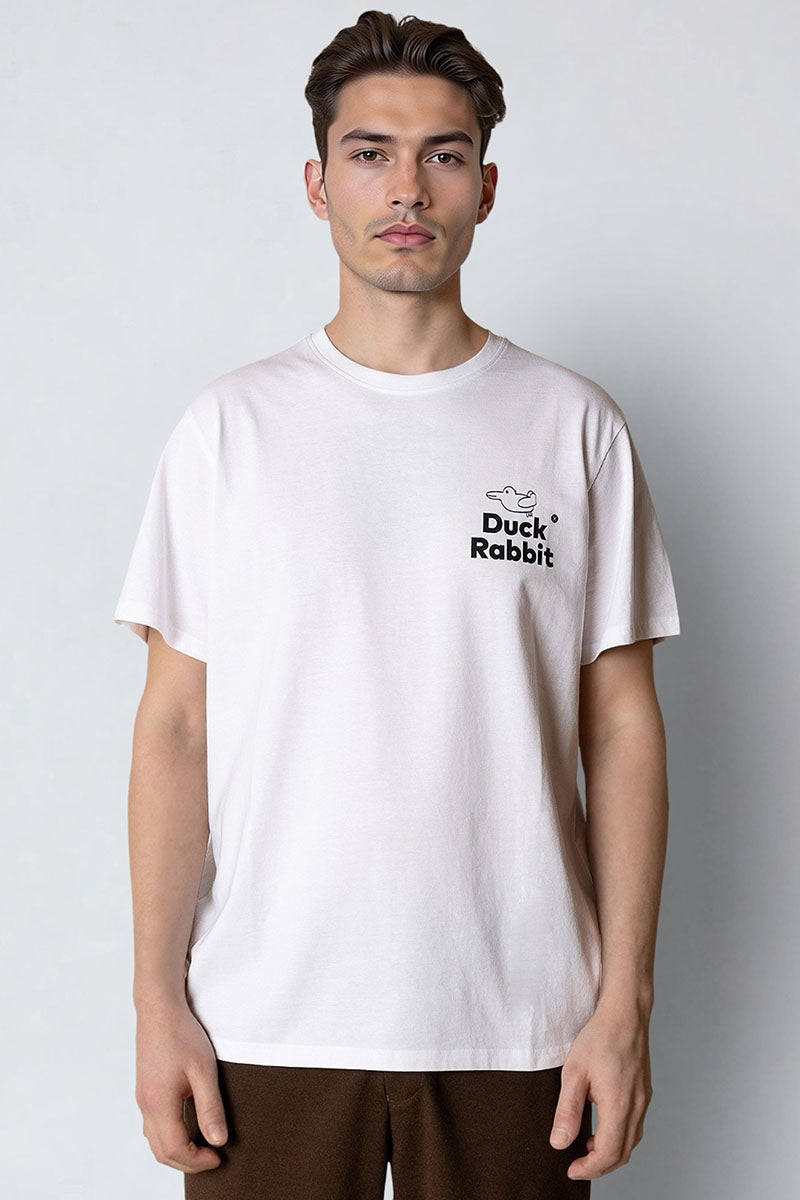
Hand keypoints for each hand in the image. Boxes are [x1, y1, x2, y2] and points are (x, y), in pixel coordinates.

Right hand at [135, 997, 228, 1173]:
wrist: (159, 1008)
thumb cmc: (182, 1034)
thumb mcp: (204, 1070)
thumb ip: (210, 1107)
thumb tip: (218, 1141)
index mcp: (158, 1104)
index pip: (175, 1149)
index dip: (198, 1161)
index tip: (219, 1157)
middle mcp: (146, 1105)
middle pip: (161, 1151)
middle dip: (187, 1162)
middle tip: (212, 1159)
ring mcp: (143, 1097)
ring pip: (154, 1140)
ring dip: (176, 1151)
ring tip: (202, 1147)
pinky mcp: (145, 1088)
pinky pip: (153, 1124)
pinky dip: (168, 1136)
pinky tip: (186, 1127)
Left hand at [548, 1002, 653, 1179]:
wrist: (626, 1013)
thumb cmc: (599, 1037)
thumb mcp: (574, 1073)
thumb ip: (567, 1111)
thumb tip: (560, 1143)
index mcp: (619, 1105)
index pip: (608, 1153)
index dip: (590, 1168)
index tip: (572, 1169)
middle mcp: (636, 1107)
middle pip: (622, 1153)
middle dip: (600, 1166)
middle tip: (577, 1165)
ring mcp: (643, 1100)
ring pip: (631, 1141)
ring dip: (611, 1152)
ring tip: (587, 1146)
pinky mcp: (644, 1092)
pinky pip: (635, 1126)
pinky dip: (619, 1136)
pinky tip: (603, 1126)